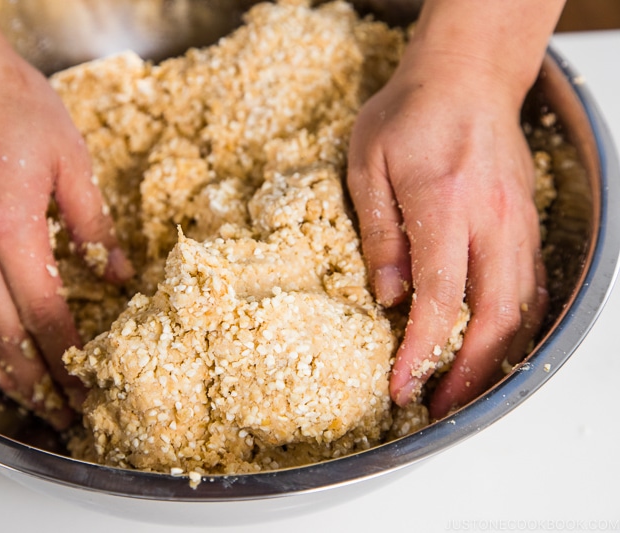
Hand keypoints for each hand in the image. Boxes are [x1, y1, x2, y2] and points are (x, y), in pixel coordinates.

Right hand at [0, 34, 130, 429]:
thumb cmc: (11, 104)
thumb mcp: (70, 159)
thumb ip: (94, 225)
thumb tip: (117, 274)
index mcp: (10, 227)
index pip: (44, 316)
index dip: (68, 359)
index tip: (88, 386)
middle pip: (3, 338)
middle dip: (36, 383)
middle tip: (62, 412)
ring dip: (2, 372)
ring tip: (31, 397)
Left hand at [347, 52, 548, 418]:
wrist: (467, 77)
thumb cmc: (410, 113)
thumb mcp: (368, 165)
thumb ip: (380, 233)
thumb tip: (388, 296)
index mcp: (446, 203)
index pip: (441, 298)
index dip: (421, 351)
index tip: (401, 386)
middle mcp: (492, 219)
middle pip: (495, 315)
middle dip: (469, 372)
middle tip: (440, 407)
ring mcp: (518, 222)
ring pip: (522, 306)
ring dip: (496, 357)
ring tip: (463, 389)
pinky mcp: (527, 223)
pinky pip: (531, 285)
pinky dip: (515, 325)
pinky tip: (492, 346)